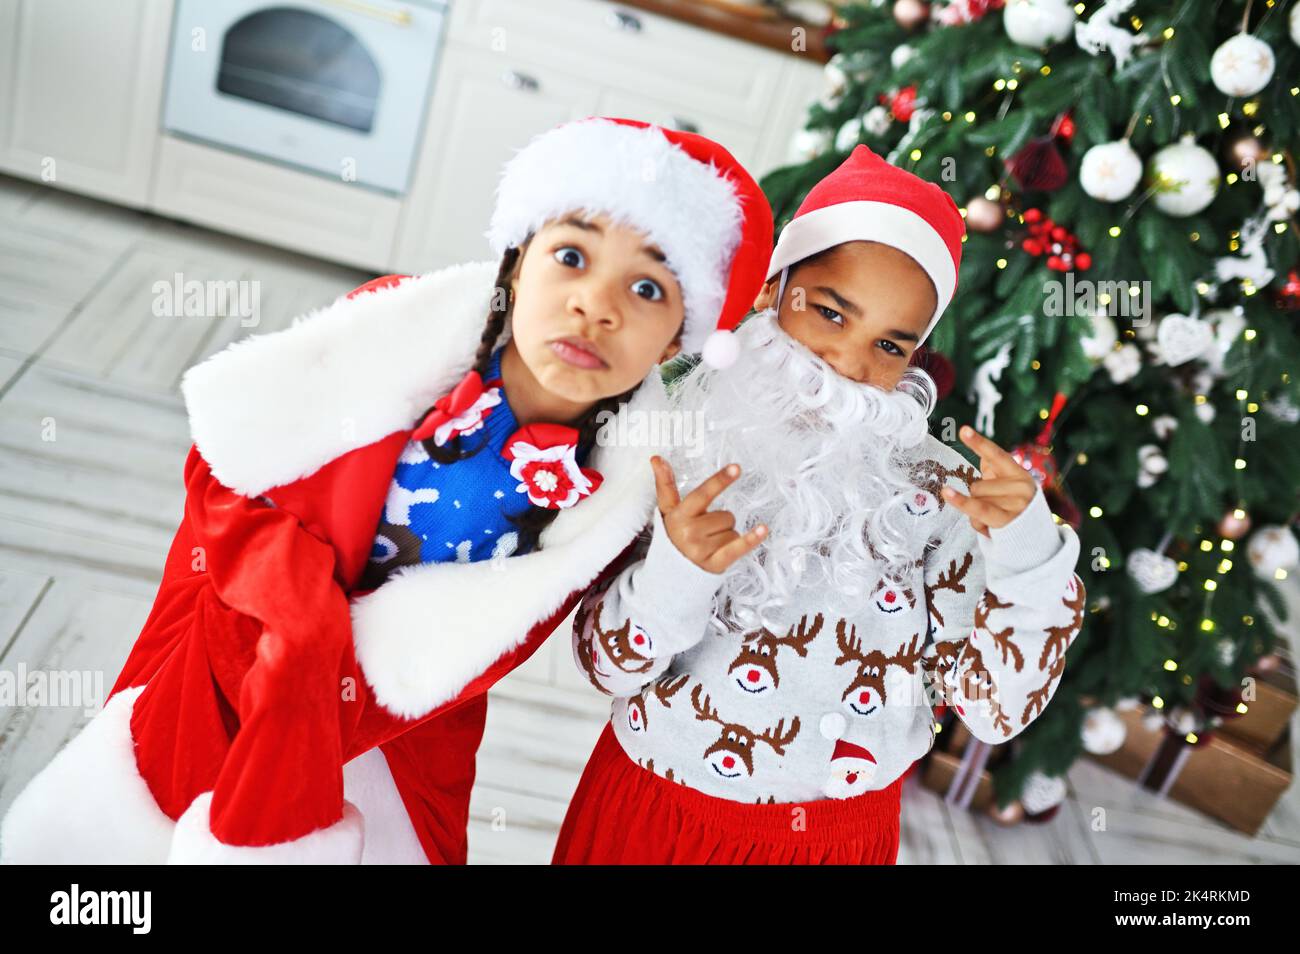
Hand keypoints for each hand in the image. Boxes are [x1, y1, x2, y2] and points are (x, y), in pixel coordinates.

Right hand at [651, 456, 766, 573]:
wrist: (670, 574)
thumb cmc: (674, 535)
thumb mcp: (668, 511)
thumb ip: (665, 485)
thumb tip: (657, 458)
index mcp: (678, 516)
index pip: (703, 494)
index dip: (720, 480)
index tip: (736, 468)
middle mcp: (689, 533)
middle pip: (725, 515)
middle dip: (720, 521)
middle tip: (705, 531)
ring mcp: (701, 550)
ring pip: (733, 531)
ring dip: (726, 536)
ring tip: (710, 544)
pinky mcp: (714, 564)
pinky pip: (738, 548)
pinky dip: (751, 539)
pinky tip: (762, 529)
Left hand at [941, 425, 1037, 538]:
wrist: (1034, 541)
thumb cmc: (1014, 511)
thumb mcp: (1008, 488)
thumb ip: (995, 472)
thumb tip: (983, 453)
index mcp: (1020, 475)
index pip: (997, 456)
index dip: (979, 443)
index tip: (963, 430)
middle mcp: (1022, 487)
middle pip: (978, 485)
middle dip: (977, 498)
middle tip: (993, 511)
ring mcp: (1017, 504)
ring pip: (976, 498)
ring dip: (975, 512)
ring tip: (993, 521)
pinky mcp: (1008, 521)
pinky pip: (977, 508)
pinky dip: (961, 502)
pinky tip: (947, 493)